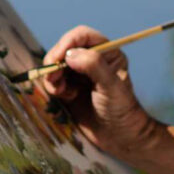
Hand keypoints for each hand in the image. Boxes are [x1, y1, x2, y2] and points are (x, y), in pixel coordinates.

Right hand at [41, 25, 158, 158]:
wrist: (119, 137)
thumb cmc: (121, 110)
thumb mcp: (111, 86)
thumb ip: (94, 66)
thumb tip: (70, 55)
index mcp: (108, 52)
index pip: (82, 36)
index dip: (67, 42)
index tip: (57, 58)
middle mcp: (92, 59)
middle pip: (65, 48)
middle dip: (55, 60)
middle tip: (52, 76)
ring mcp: (80, 74)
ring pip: (56, 64)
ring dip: (52, 74)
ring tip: (57, 89)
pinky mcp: (70, 88)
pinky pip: (54, 80)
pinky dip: (52, 85)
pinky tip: (60, 95)